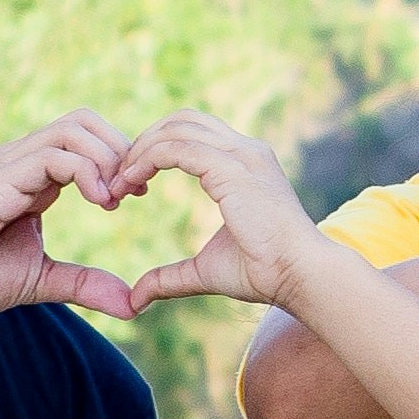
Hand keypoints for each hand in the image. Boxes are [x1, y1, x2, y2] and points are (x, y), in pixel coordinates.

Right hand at [0, 118, 143, 318]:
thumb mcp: (36, 280)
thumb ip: (81, 284)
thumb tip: (132, 305)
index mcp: (29, 176)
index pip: (85, 139)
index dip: (118, 160)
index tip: (134, 196)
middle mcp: (20, 160)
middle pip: (85, 121)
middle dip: (121, 150)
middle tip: (132, 193)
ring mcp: (8, 164)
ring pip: (76, 128)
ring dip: (109, 159)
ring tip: (115, 201)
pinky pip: (57, 154)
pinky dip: (90, 172)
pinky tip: (100, 203)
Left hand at [107, 114, 334, 310]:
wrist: (299, 275)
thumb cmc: (264, 273)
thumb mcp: (206, 271)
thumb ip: (170, 277)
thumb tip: (136, 298)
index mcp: (246, 164)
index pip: (194, 133)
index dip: (158, 149)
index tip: (133, 181)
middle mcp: (246, 151)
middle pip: (182, 120)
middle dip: (145, 141)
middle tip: (119, 175)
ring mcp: (241, 155)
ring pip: (175, 129)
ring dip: (140, 150)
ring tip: (119, 180)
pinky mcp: (231, 168)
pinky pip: (176, 148)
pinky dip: (148, 159)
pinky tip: (131, 182)